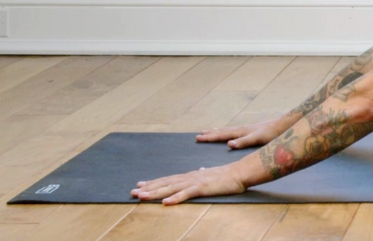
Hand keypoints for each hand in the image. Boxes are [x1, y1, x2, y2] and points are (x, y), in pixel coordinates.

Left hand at [131, 163, 246, 204]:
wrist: (239, 172)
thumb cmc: (226, 176)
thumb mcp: (211, 174)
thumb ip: (203, 174)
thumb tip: (200, 170)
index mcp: (190, 176)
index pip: (168, 179)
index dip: (153, 183)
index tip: (140, 185)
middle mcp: (189, 177)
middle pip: (165, 183)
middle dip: (148, 188)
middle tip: (133, 192)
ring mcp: (195, 182)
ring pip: (171, 188)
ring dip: (155, 193)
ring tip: (141, 196)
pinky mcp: (202, 188)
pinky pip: (186, 194)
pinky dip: (175, 198)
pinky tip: (165, 203)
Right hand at [195, 115, 295, 148]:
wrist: (283, 125)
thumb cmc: (271, 133)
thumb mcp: (257, 139)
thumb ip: (243, 141)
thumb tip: (228, 144)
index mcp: (241, 132)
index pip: (222, 135)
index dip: (210, 137)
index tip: (197, 138)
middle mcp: (242, 129)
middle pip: (222, 131)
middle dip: (210, 134)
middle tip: (198, 135)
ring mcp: (246, 129)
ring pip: (228, 130)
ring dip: (217, 131)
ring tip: (209, 131)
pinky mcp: (252, 131)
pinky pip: (235, 131)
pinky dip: (228, 132)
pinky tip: (230, 134)